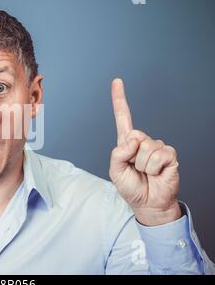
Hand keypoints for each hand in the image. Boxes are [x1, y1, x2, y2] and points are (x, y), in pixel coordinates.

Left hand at [109, 78, 180, 225]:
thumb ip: (118, 154)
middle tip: (136, 169)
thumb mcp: (115, 171)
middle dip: (131, 157)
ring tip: (145, 173)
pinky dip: (154, 168)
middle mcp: (142, 141)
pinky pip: (158, 155)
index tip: (117, 81)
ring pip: (146, 148)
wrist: (148, 203)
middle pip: (134, 135)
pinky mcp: (169, 155)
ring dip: (142, 165)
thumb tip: (133, 139)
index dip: (119, 99)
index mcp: (127, 142)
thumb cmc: (131, 187)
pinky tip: (156, 173)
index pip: (123, 117)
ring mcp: (157, 147)